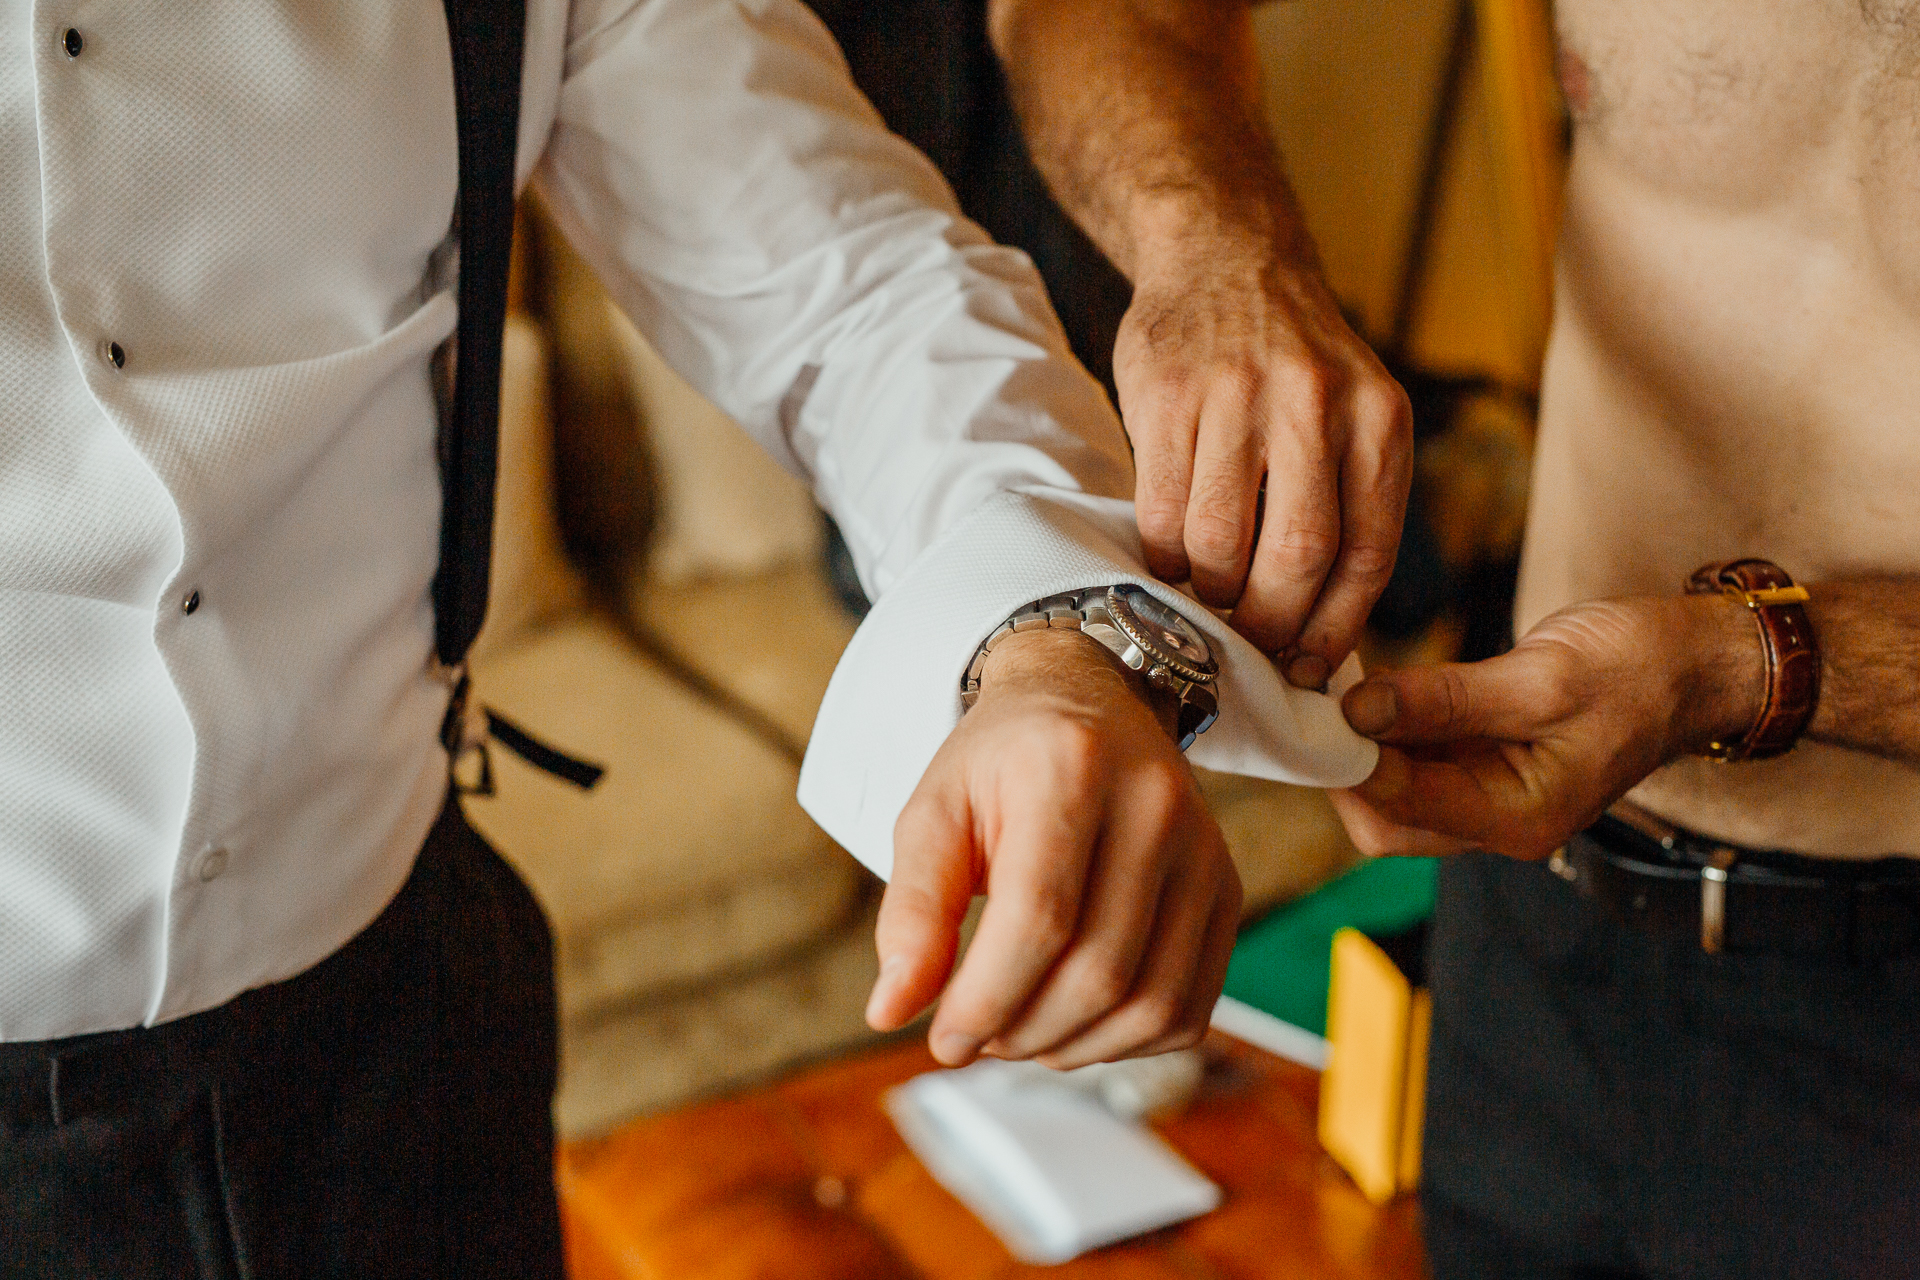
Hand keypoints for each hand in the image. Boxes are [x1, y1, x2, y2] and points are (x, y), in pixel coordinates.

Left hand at [865, 627, 1241, 1069]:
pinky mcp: (1225, 890)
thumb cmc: (1002, 762)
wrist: (1087, 702)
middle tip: (973, 1037)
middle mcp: (1155, 804)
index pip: (1041, 917)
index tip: (941, 1039)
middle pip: (1100, 971)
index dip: (987, 999)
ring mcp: (1204, 850)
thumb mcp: (935, 810)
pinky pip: (1187, 1006)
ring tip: (1016, 1034)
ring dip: (1073, 1048)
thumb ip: (914, 908)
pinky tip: (1072, 1025)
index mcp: (1072, 767)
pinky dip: (1125, 1043)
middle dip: (1023, 1031)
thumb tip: (891, 1011)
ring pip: (1151, 1003)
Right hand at [1116, 242, 1412, 686]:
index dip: (1336, 627)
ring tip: (1208, 594)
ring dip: (1210, 590)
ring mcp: (1238, 394)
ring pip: (1221, 541)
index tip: (1309, 666)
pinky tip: (1173, 556)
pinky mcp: (1169, 393)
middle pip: (1297, 554)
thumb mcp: (1353, 413)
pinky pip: (1163, 508)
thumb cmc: (1291, 364)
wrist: (1226, 258)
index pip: (1368, 552)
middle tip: (1250, 640)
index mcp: (1378, 418)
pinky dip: (1166, 554)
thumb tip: (1325, 632)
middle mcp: (1316, 402)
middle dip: (1269, 620)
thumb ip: (1348, 500)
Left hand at [1328, 595, 1763, 858]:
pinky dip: (1387, 729)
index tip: (1307, 709)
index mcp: (1519, 818)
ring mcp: (1490, 796)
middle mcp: (1499, 822)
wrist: (1698, 663)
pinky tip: (1365, 685)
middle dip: (1340, 765)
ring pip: (1394, 791)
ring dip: (1359, 745)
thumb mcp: (1543, 678)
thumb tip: (1355, 711)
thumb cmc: (1640, 669)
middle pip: (1383, 820)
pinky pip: (1419, 761)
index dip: (1343, 764)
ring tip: (1328, 684)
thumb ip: (1445, 700)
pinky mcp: (1486, 764)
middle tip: (1309, 696)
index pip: (1396, 811)